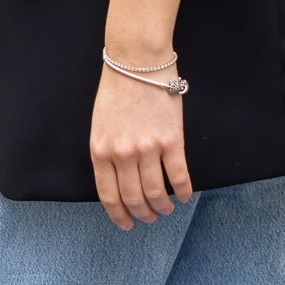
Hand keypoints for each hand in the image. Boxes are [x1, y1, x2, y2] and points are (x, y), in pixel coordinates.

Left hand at [90, 63, 192, 230]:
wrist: (137, 60)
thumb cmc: (118, 87)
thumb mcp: (100, 124)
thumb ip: (107, 152)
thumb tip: (118, 180)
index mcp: (100, 150)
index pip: (108, 195)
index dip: (119, 215)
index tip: (127, 224)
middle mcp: (122, 154)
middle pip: (134, 198)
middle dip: (143, 214)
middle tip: (150, 218)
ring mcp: (147, 148)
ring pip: (156, 192)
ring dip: (162, 206)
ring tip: (167, 209)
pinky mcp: (171, 139)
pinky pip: (179, 175)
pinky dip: (183, 191)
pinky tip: (184, 196)